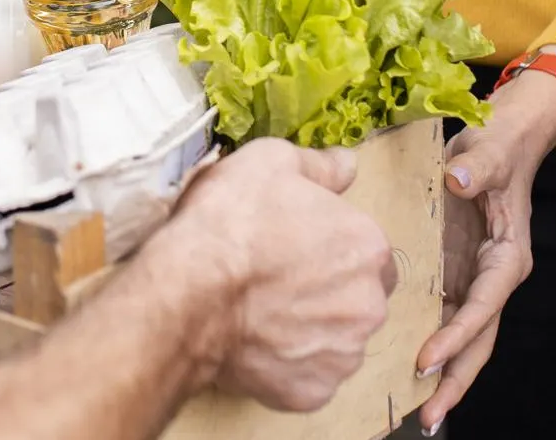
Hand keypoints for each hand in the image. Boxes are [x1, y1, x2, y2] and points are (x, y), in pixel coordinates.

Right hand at [147, 138, 396, 412]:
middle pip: (358, 298)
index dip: (334, 248)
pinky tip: (256, 342)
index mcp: (367, 246)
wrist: (187, 294)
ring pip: (336, 340)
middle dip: (328, 292)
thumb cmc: (228, 226)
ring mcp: (341, 353)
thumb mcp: (270, 162)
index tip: (298, 248)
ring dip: (310, 329)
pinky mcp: (311, 391)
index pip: (369, 251)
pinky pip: (307, 377)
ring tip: (262, 312)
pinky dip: (287, 364)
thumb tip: (347, 164)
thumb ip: (320, 165)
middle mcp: (368, 304)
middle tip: (277, 280)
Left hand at [414, 65, 555, 434]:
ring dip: (441, 375)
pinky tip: (400, 370)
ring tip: (414, 412)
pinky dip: (426, 346)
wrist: (498, 140)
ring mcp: (472, 281)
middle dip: (455, 380)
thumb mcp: (487, 151)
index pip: (483, 307)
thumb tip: (457, 182)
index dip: (457, 336)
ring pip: (461, 339)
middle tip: (426, 418)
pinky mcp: (453, 276)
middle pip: (478, 341)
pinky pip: (440, 319)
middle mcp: (492, 278)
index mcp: (506, 257)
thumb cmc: (494, 146)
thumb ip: (477, 166)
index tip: (427, 359)